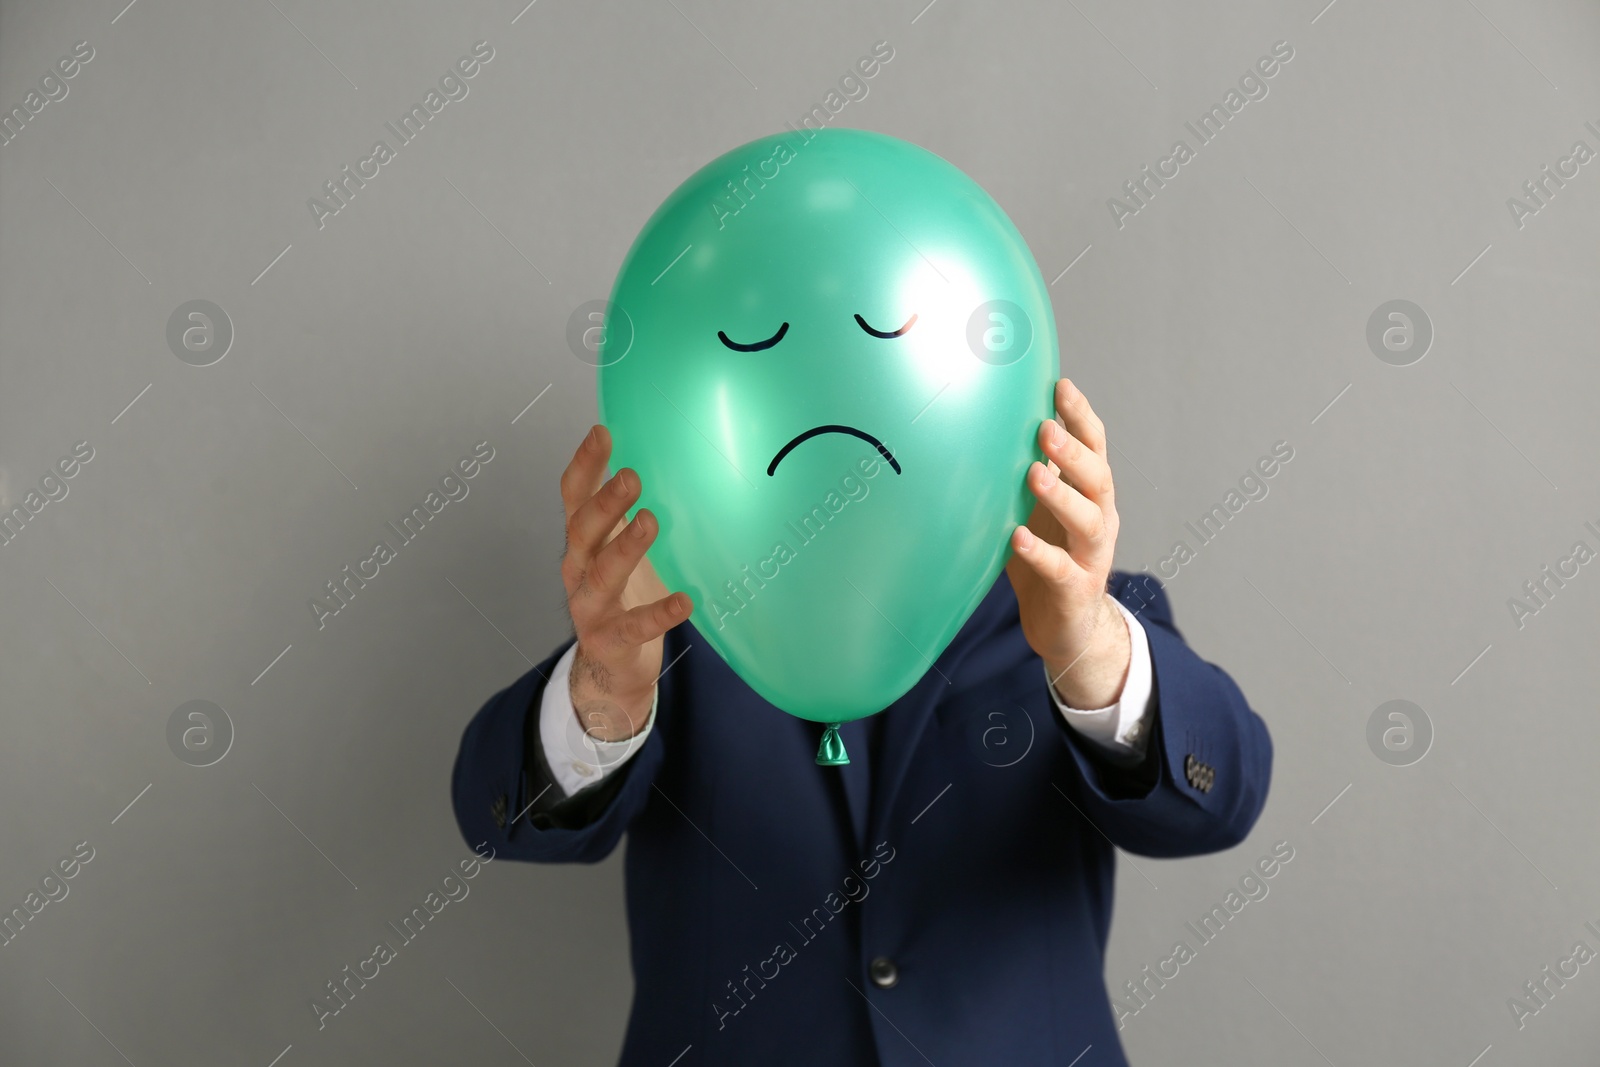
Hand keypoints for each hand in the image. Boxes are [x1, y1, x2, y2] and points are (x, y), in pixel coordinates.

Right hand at [559, 424, 692, 741]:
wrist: (610, 667)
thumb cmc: (623, 595)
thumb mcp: (619, 548)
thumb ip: (626, 513)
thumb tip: (655, 455)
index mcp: (582, 542)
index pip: (574, 496)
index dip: (584, 464)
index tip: (602, 432)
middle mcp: (578, 571)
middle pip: (582, 531)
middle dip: (605, 503)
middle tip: (631, 477)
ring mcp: (590, 608)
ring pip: (602, 575)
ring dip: (625, 547)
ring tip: (650, 521)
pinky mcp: (610, 641)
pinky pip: (633, 626)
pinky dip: (658, 613)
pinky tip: (684, 601)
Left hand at [1004, 379, 1130, 709]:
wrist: (1066, 625)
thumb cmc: (1048, 557)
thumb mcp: (1038, 510)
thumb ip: (1030, 473)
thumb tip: (994, 424)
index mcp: (1091, 495)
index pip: (1094, 447)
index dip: (1080, 416)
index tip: (1060, 385)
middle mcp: (1100, 520)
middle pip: (1098, 478)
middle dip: (1073, 451)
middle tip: (1045, 428)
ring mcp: (1093, 556)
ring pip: (1088, 521)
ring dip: (1062, 495)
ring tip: (1035, 473)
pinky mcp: (1076, 590)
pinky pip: (1061, 569)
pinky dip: (1041, 552)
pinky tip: (1018, 537)